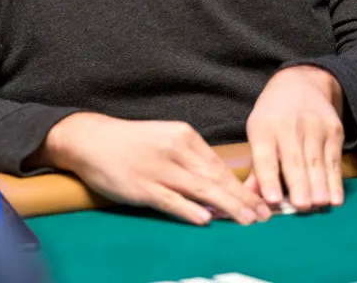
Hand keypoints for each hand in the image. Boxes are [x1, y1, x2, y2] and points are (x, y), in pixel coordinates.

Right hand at [32, 113, 271, 226]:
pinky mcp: (142, 186)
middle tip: (265, 215)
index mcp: (184, 136)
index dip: (241, 185)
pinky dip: (189, 210)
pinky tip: (206, 219)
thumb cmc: (131, 143)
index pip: (219, 166)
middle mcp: (175, 150)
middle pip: (216, 178)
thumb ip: (190, 161)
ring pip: (201, 189)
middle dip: (243, 199)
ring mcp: (159, 169)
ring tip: (248, 220)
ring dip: (228, 206)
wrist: (91, 140)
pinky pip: (170, 200)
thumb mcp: (165, 140)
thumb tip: (218, 187)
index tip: (260, 201)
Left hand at [245, 65, 345, 211]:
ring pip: (316, 161)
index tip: (273, 200)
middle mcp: (289, 126)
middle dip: (299, 184)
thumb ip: (257, 168)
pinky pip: (334, 159)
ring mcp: (314, 126)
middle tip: (302, 207)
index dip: (269, 178)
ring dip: (319, 185)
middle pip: (294, 159)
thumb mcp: (258, 133)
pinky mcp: (334, 130)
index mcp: (263, 128)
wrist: (300, 84)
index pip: (265, 157)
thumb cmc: (273, 117)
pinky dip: (335, 181)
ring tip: (319, 205)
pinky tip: (336, 198)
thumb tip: (249, 199)